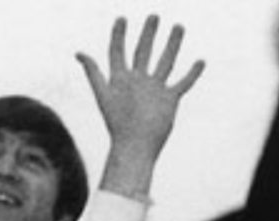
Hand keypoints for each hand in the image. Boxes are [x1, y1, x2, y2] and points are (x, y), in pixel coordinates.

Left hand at [76, 16, 204, 174]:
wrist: (136, 145)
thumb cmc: (118, 124)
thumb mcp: (103, 94)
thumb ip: (93, 72)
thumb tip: (78, 52)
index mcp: (120, 80)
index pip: (118, 52)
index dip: (118, 36)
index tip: (121, 18)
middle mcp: (138, 82)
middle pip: (143, 52)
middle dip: (148, 34)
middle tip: (154, 16)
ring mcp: (154, 90)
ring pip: (165, 62)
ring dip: (172, 45)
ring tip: (178, 27)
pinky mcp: (169, 100)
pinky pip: (183, 83)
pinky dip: (192, 73)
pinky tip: (200, 60)